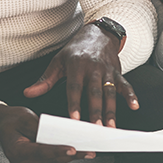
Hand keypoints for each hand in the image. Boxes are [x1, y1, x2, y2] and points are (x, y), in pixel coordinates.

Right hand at [0, 105, 92, 162]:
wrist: (2, 125)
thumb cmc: (12, 120)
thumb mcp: (24, 118)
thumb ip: (40, 129)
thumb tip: (58, 135)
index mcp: (15, 151)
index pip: (40, 152)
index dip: (57, 151)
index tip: (73, 150)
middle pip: (50, 160)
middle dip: (71, 156)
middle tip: (89, 151)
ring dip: (71, 158)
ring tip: (88, 152)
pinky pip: (52, 162)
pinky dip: (64, 157)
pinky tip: (78, 153)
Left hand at [23, 23, 138, 125]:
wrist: (98, 33)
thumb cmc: (75, 51)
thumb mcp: (58, 61)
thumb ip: (45, 80)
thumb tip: (28, 93)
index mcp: (76, 66)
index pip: (74, 87)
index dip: (74, 103)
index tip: (74, 118)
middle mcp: (93, 68)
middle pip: (94, 93)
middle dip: (96, 111)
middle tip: (96, 128)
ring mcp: (107, 71)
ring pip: (109, 93)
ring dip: (111, 110)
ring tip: (110, 127)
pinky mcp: (117, 73)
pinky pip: (125, 85)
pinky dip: (131, 95)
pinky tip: (134, 107)